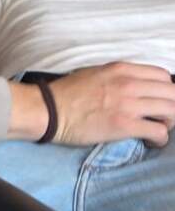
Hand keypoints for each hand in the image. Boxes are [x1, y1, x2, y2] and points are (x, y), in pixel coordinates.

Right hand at [48, 62, 174, 146]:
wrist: (48, 109)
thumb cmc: (66, 92)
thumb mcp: (94, 73)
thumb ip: (117, 76)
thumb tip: (133, 85)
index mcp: (121, 70)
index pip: (162, 75)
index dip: (166, 89)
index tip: (159, 100)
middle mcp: (129, 84)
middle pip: (172, 93)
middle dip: (172, 106)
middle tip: (163, 117)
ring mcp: (128, 104)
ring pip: (171, 111)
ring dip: (170, 122)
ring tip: (159, 128)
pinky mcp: (124, 125)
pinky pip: (159, 131)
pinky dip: (160, 138)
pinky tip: (151, 141)